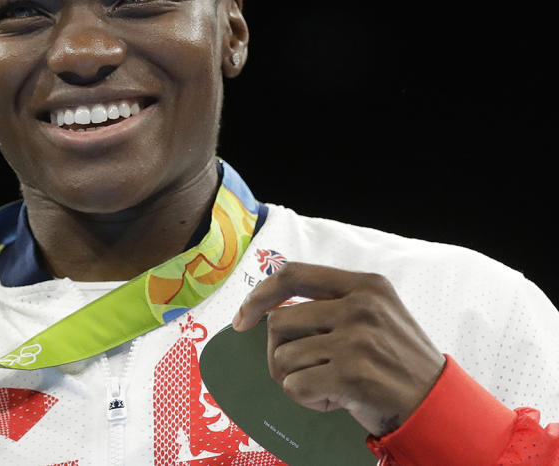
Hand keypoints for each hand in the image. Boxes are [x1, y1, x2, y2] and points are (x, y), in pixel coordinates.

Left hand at [232, 262, 445, 436]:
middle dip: (280, 352)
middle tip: (305, 371)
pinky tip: (335, 400)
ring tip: (329, 386)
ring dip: (297, 379)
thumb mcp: (378, 315)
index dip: (258, 295)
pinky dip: (307, 399)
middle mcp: (360, 306)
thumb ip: (334, 302)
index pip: (292, 274)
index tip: (243, 318)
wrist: (438, 407)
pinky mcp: (351, 374)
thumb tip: (272, 306)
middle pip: (279, 322)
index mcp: (365, 285)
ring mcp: (356, 339)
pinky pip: (296, 386)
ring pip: (284, 357)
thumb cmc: (399, 363)